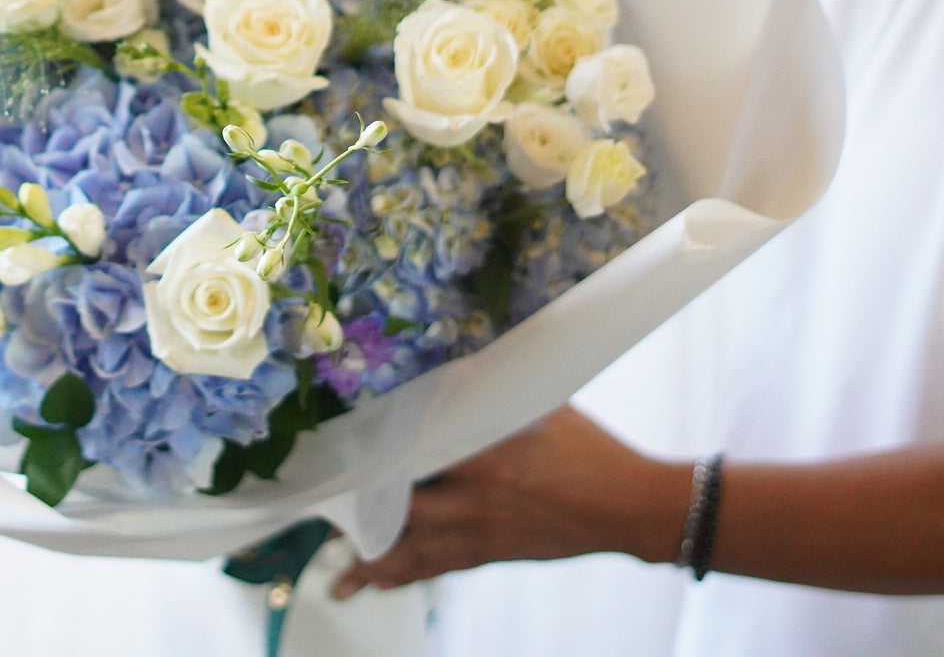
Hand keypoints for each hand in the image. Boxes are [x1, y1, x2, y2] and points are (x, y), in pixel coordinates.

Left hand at [331, 405, 687, 598]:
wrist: (630, 507)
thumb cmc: (591, 451)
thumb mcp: (542, 407)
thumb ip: (495, 392)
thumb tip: (458, 367)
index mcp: (486, 458)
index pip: (416, 458)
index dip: (376, 461)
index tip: (342, 457)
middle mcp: (475, 502)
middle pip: (401, 514)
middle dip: (358, 519)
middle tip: (320, 517)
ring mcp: (482, 535)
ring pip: (415, 555)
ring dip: (373, 567)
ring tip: (338, 581)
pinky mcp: (491, 554)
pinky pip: (439, 569)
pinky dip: (406, 576)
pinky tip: (380, 584)